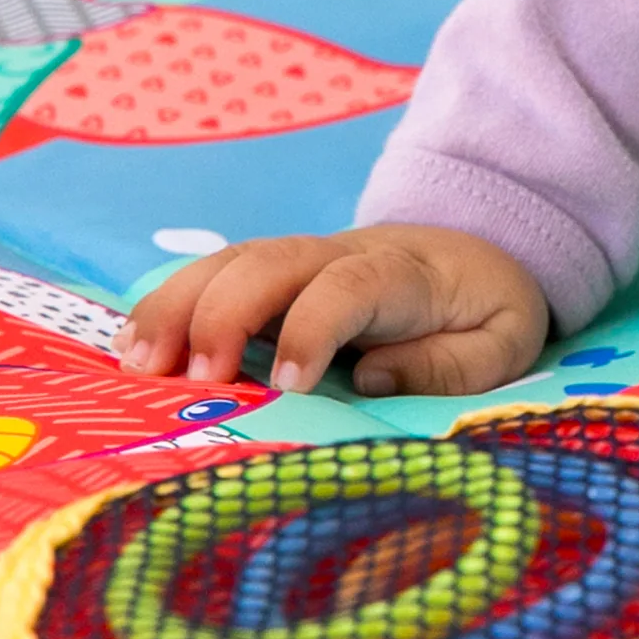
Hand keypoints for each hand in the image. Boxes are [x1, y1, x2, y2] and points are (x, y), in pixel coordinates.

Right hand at [116, 226, 549, 405]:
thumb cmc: (487, 308)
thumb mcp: (504, 342)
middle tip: (191, 380)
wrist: (478, 253)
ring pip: (231, 262)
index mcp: (406, 274)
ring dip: (177, 306)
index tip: (289, 385)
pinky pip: (213, 276)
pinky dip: (169, 305)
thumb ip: (454, 364)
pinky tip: (133, 348)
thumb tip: (371, 376)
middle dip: (224, 313)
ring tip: (138, 365)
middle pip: (272, 262)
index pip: (351, 286)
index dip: (314, 327)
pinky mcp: (273, 275)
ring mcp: (301, 259)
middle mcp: (343, 255)